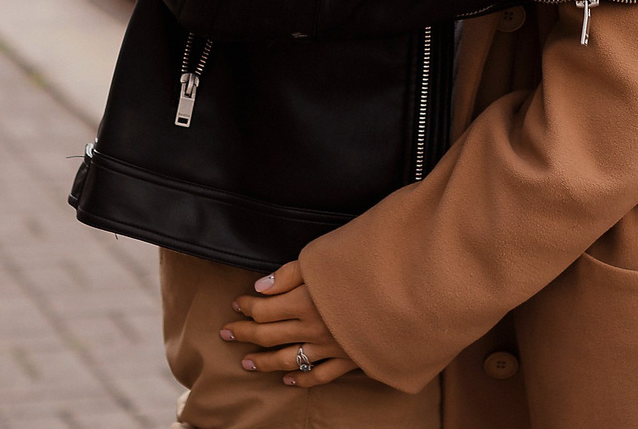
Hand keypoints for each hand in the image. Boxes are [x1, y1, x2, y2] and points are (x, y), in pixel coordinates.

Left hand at [224, 258, 358, 388]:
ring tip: (247, 363)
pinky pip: (320, 375)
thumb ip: (292, 272)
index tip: (236, 303)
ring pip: (288, 359)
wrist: (411, 294)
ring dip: (264, 361)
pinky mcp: (350, 359)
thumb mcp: (327, 257)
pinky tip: (288, 380)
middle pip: (268, 334)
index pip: (264, 308)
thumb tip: (260, 286)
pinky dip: (301, 379)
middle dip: (244, 334)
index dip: (246, 306)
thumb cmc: (370, 267)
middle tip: (226, 333)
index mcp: (306, 299)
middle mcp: (314, 326)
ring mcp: (331, 346)